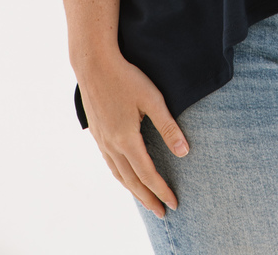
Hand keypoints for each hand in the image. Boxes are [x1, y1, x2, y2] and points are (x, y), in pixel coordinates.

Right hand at [76, 51, 189, 217]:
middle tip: (162, 213)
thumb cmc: (126, 78)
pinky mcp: (97, 133)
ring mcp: (101, 140)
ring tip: (146, 200)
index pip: (148, 174)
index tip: (174, 203)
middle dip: (148, 198)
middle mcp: (111, 145)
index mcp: (126, 140)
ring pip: (118, 174)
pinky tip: (125, 176)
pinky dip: (121, 176)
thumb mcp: (152, 99)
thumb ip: (168, 126)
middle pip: (132, 181)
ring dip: (133, 190)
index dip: (161, 190)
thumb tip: (184, 152)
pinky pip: (110, 164)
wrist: (93, 65)